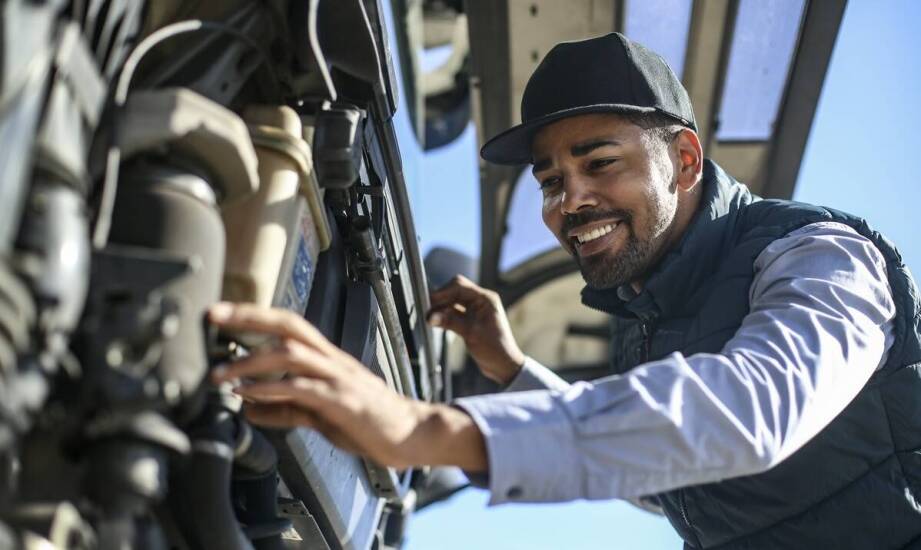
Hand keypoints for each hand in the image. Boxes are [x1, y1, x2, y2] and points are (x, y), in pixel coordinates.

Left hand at [208, 302, 485, 470]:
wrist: (411, 434)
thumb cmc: (369, 422)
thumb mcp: (320, 415)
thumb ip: (286, 409)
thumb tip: (250, 409)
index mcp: (326, 358)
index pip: (287, 325)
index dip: (254, 316)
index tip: (220, 314)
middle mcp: (331, 359)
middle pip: (288, 325)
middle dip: (248, 318)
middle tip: (213, 316)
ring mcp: (338, 377)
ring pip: (290, 353)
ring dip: (250, 361)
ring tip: (220, 374)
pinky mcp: (342, 400)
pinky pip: (302, 388)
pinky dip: (271, 389)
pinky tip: (249, 395)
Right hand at [428, 275, 524, 384]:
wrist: (503, 365)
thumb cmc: (494, 349)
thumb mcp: (471, 333)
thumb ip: (451, 322)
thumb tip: (431, 316)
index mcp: (486, 299)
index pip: (459, 286)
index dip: (442, 292)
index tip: (428, 302)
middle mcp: (480, 301)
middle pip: (454, 291)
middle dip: (440, 299)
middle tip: (426, 311)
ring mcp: (475, 310)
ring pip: (451, 302)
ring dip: (440, 308)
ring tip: (429, 319)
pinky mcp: (469, 319)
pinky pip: (452, 312)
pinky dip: (444, 316)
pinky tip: (435, 322)